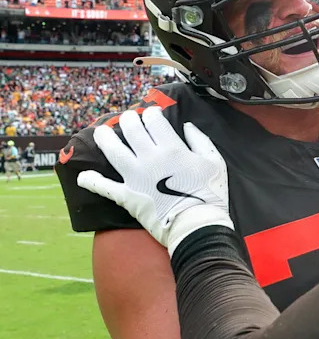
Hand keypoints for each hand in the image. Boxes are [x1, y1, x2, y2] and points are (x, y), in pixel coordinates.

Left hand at [76, 106, 232, 254]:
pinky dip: (91, 181)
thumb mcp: (215, 163)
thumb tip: (187, 126)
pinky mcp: (126, 196)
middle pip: (130, 129)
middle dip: (128, 119)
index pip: (153, 120)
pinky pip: (103, 186)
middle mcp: (149, 158)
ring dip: (104, 137)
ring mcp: (134, 177)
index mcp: (172, 148)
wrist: (197, 225)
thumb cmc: (210, 194)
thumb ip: (201, 140)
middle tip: (128, 119)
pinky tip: (84, 176)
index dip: (151, 113)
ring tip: (101, 132)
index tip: (152, 114)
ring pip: (112, 150)